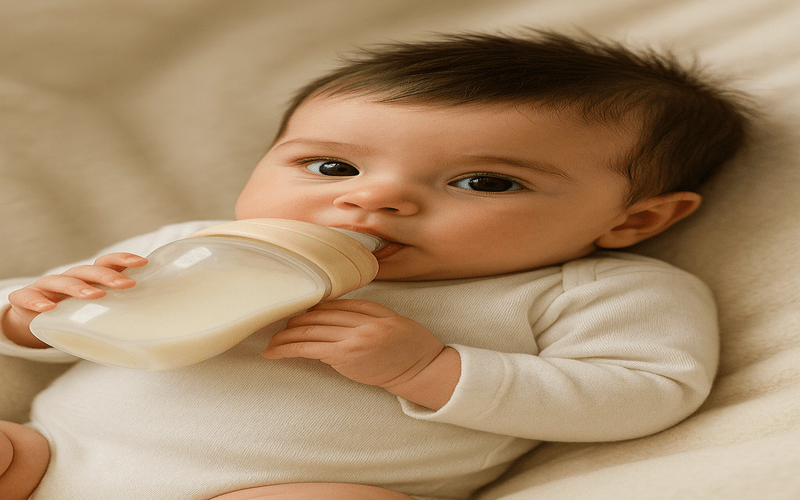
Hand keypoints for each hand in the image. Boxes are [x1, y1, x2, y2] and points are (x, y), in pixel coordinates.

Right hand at [2, 253, 147, 347]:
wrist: (33, 318)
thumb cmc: (73, 312)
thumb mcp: (95, 308)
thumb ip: (118, 309)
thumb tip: (153, 319)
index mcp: (88, 277)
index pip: (107, 262)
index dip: (123, 259)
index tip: (144, 262)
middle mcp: (69, 277)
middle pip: (88, 271)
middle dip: (108, 276)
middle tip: (127, 284)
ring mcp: (46, 287)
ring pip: (62, 281)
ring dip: (79, 287)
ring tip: (95, 296)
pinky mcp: (24, 299)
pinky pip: (27, 298)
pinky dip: (37, 301)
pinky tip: (48, 307)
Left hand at [263, 299, 460, 408]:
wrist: (422, 370)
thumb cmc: (411, 345)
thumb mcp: (392, 318)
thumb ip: (364, 309)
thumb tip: (331, 307)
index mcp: (371, 311)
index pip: (332, 304)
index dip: (311, 307)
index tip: (297, 312)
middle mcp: (359, 322)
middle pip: (318, 316)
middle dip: (295, 320)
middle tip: (279, 326)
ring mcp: (351, 340)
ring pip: (309, 331)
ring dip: (285, 336)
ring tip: (270, 342)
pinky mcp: (344, 358)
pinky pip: (309, 349)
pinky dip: (288, 349)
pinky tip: (274, 352)